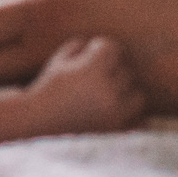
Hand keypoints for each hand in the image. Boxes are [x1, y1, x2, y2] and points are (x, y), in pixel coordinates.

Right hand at [17, 34, 148, 133]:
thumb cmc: (48, 86)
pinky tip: (116, 110)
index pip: (112, 47)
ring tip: (107, 93)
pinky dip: (133, 116)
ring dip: (126, 92)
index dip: (100, 47)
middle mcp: (108, 92)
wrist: (38, 120)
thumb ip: (81, 45)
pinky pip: (139, 120)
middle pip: (126, 70)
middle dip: (112, 70)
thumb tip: (101, 46)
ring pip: (137, 95)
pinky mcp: (115, 131)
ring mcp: (114, 113)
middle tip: (94, 76)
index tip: (87, 54)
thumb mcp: (60, 59)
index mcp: (93, 71)